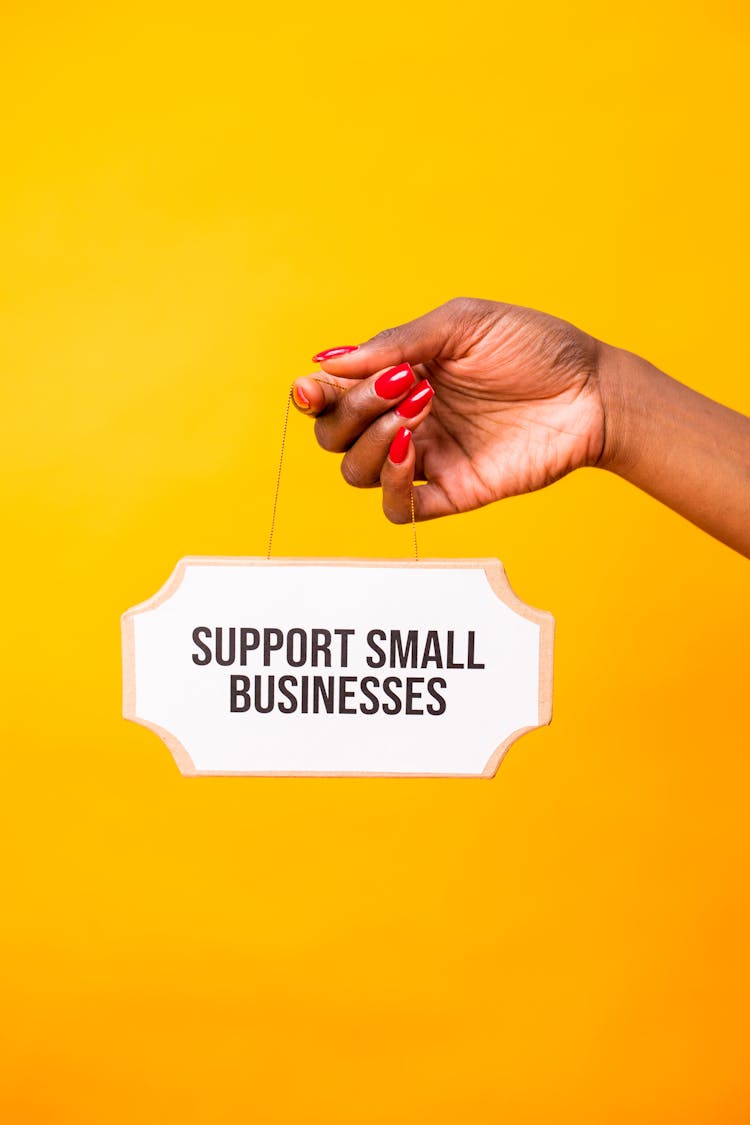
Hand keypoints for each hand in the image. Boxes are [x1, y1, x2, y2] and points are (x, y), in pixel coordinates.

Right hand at [294, 297, 604, 521]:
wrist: (592, 390)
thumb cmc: (534, 347)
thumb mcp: (461, 324)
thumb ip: (395, 342)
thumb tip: (328, 362)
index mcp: (399, 376)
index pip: (334, 395)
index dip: (313, 395)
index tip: (312, 387)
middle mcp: (404, 419)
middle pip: (334, 436)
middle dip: (351, 409)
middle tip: (398, 385)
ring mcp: (426, 458)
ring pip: (355, 472)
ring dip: (369, 440)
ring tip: (419, 408)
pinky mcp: (451, 491)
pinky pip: (396, 510)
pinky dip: (388, 484)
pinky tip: (409, 450)